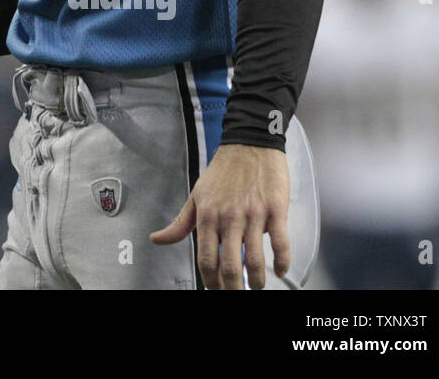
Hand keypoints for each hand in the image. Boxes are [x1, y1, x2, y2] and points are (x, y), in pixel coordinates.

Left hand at [150, 143, 290, 288]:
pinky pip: (281, 243)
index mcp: (207, 215)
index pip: (206, 259)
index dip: (211, 281)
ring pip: (255, 259)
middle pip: (230, 265)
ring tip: (257, 286)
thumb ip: (180, 223)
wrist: (249, 143)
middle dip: (233, 288)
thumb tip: (156, 239)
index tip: (215, 290)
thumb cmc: (222, 171)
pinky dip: (282, 262)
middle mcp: (229, 217)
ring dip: (257, 280)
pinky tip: (281, 271)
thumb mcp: (196, 195)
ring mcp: (253, 214)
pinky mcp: (275, 209)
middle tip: (237, 295)